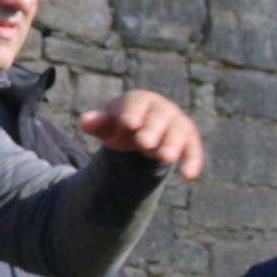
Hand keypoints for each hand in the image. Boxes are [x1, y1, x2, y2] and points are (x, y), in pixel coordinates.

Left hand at [71, 88, 205, 181]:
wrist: (143, 132)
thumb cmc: (121, 126)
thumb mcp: (107, 126)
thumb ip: (97, 124)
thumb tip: (83, 121)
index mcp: (139, 100)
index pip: (136, 104)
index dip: (132, 112)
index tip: (128, 123)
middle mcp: (162, 108)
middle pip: (159, 117)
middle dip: (152, 129)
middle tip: (144, 142)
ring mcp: (177, 123)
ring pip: (178, 132)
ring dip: (173, 144)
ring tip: (166, 157)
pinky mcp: (188, 140)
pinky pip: (193, 148)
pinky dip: (193, 160)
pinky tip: (189, 176)